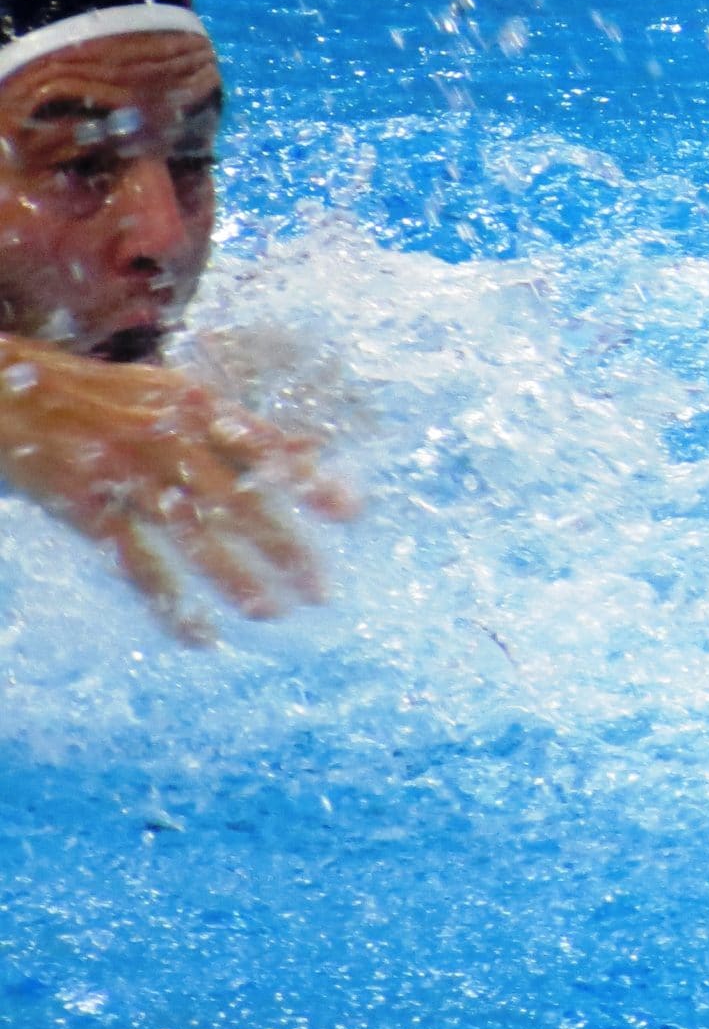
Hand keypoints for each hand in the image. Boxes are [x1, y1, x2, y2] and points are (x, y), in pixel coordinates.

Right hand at [0, 335, 357, 644]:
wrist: (12, 393)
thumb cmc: (106, 398)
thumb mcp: (175, 394)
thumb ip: (243, 426)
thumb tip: (314, 450)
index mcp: (195, 407)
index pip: (265, 447)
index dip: (310, 481)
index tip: (354, 513)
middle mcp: (167, 439)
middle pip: (237, 499)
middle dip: (283, 545)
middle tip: (322, 589)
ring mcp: (127, 474)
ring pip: (190, 534)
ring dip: (234, 577)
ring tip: (273, 614)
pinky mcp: (88, 507)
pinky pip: (136, 563)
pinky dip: (168, 601)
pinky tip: (198, 635)